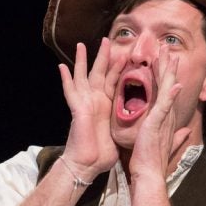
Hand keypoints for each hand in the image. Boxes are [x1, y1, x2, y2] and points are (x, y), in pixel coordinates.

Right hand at [58, 38, 124, 179]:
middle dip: (104, 57)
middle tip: (107, 40)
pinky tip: (62, 66)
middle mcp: (95, 102)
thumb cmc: (102, 155)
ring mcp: (84, 104)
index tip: (128, 54)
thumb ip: (131, 127)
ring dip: (83, 61)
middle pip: (100, 74)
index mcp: (107, 106)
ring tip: (82, 45)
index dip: (120, 68)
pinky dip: (66, 79)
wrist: (88, 166)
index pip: (114, 82)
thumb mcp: (122, 136)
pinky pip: (70, 91)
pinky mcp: (77, 109)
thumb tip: (144, 128)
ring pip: (84, 77)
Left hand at [129, 45, 190, 183]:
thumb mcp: (165, 144)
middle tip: (166, 48)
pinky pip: (164, 105)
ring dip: (167, 71)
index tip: (165, 60)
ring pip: (167, 89)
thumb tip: (187, 132)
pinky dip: (169, 94)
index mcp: (167, 119)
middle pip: (169, 85)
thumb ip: (178, 137)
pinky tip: (174, 83)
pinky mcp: (158, 123)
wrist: (149, 174)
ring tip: (166, 53)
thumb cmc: (152, 162)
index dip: (167, 75)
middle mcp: (168, 115)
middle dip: (168, 66)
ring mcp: (164, 118)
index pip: (167, 91)